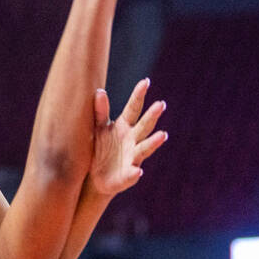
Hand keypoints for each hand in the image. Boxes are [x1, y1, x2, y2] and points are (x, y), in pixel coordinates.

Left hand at [88, 79, 167, 195]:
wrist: (95, 177)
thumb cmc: (100, 148)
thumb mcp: (98, 129)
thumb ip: (100, 112)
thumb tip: (99, 91)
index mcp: (124, 126)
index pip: (133, 108)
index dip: (139, 95)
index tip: (145, 81)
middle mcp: (133, 140)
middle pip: (144, 126)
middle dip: (152, 115)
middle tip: (161, 104)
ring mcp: (133, 157)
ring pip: (145, 148)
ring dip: (154, 142)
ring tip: (162, 135)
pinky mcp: (128, 175)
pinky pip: (132, 174)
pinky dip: (135, 172)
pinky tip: (138, 170)